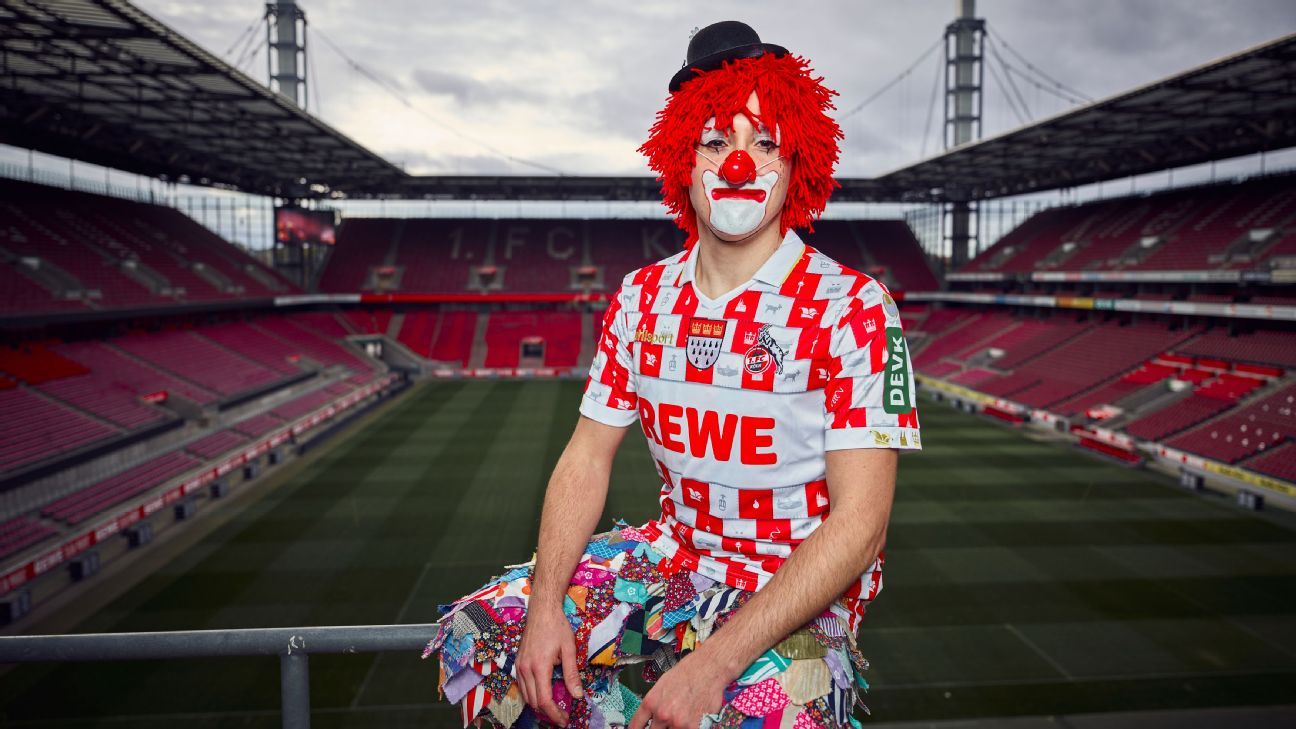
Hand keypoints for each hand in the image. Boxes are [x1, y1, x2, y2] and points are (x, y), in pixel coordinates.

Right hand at [516, 601, 583, 725]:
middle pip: (533, 702)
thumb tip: (577, 695)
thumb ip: (572, 674)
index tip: (564, 719)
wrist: (541, 611)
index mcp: (539, 667)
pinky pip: (522, 686)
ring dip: (539, 705)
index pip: (544, 700)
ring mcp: (519, 666)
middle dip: (548, 713)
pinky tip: (543, 694)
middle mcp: (525, 669)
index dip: (554, 713)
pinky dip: (532, 695)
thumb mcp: (569, 649)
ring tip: (554, 708)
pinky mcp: (518, 663)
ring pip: (526, 696)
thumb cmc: (557, 627)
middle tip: (562, 716)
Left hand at [628, 651, 727, 728]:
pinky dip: (686, 727)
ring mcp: (677, 722)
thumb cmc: (687, 673)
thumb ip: (655, 705)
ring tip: (680, 717)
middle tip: (664, 723)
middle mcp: (662, 714)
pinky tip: (690, 719)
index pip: (636, 725)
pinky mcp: (693, 727)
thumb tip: (651, 719)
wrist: (708, 669)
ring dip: (673, 727)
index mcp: (651, 702)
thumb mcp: (662, 685)